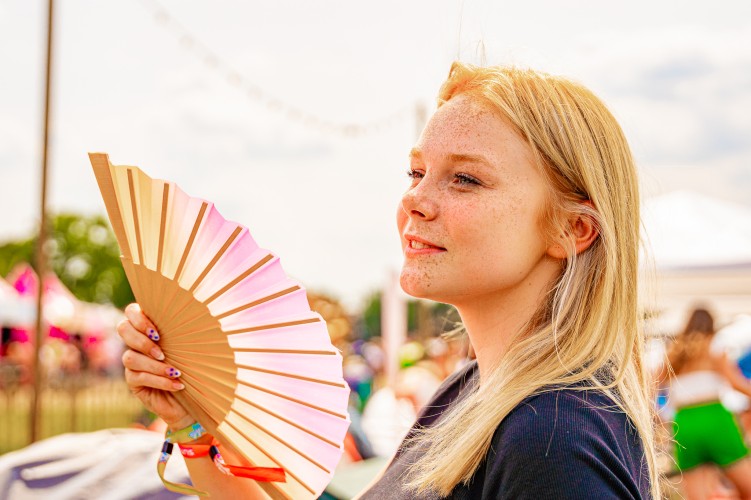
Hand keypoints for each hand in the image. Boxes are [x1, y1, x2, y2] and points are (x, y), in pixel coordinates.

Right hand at [118, 303, 192, 429]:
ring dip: (154, 365)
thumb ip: (186, 332)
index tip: (158, 333)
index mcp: (150, 327)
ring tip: (175, 372)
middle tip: (162, 353)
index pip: (131, 312)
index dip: (139, 319)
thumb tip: (197, 318)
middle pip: (123, 328)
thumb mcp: (192, 347)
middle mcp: (137, 342)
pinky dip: (160, 381)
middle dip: (142, 341)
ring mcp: (133, 361)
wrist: (192, 398)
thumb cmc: (195, 367)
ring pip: (130, 357)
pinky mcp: (133, 381)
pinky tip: (177, 385)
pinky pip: (139, 377)